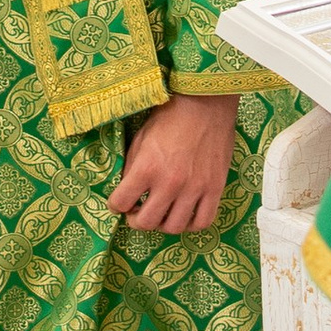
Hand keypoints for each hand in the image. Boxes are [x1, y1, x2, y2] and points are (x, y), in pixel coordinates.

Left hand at [110, 92, 238, 235]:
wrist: (205, 103)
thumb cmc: (171, 116)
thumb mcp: (141, 138)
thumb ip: (132, 167)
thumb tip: (127, 189)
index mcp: (146, 167)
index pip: (120, 202)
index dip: (115, 205)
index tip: (118, 202)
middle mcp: (169, 183)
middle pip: (146, 222)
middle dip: (135, 220)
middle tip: (136, 212)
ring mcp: (194, 188)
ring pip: (173, 227)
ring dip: (162, 224)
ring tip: (160, 214)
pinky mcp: (215, 188)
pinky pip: (203, 221)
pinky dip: (191, 224)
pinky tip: (184, 214)